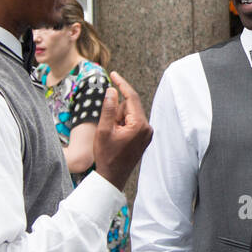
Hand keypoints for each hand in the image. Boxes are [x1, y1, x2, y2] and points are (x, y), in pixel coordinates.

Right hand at [92, 72, 151, 190]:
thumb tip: (112, 90)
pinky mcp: (143, 138)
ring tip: (111, 136)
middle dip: (116, 112)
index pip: (131, 97)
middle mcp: (147, 128)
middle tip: (108, 128)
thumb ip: (108, 108)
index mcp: (139, 125)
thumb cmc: (107, 156)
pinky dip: (121, 125)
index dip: (121, 84)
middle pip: (129, 106)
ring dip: (118, 120)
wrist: (112, 177)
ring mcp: (147, 133)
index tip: (113, 74)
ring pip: (129, 114)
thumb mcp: (104, 130)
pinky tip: (116, 138)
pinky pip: (131, 123)